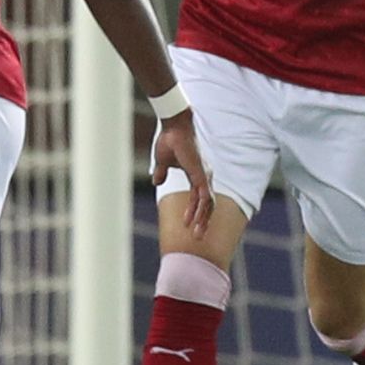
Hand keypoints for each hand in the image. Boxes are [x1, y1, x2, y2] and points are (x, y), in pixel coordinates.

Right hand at [150, 110, 213, 235]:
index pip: (198, 197)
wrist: (174, 128)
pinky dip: (202, 210)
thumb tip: (156, 182)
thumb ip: (161, 172)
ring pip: (207, 204)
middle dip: (202, 221)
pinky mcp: (201, 175)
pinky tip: (197, 220)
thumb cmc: (169, 140)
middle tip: (197, 236)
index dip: (193, 211)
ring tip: (198, 235)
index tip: (186, 224)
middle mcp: (203, 177)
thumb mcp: (163, 161)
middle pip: (206, 204)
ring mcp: (204, 176)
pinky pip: (205, 198)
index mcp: (196, 174)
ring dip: (203, 220)